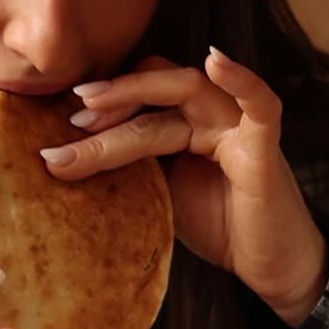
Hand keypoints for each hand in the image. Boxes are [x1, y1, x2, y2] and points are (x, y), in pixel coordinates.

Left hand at [41, 49, 327, 326]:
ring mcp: (237, 127)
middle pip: (155, 93)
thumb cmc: (219, 229)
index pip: (141, 99)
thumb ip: (131, 171)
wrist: (269, 269)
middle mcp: (209, 117)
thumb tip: (62, 164)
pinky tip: (216, 60)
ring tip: (89, 110)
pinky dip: (241, 79)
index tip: (59, 128)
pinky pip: (259, 103)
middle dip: (109, 102)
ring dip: (133, 98)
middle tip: (69, 120)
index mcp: (183, 127)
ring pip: (184, 96)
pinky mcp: (264, 146)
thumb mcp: (161, 198)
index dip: (103, 106)